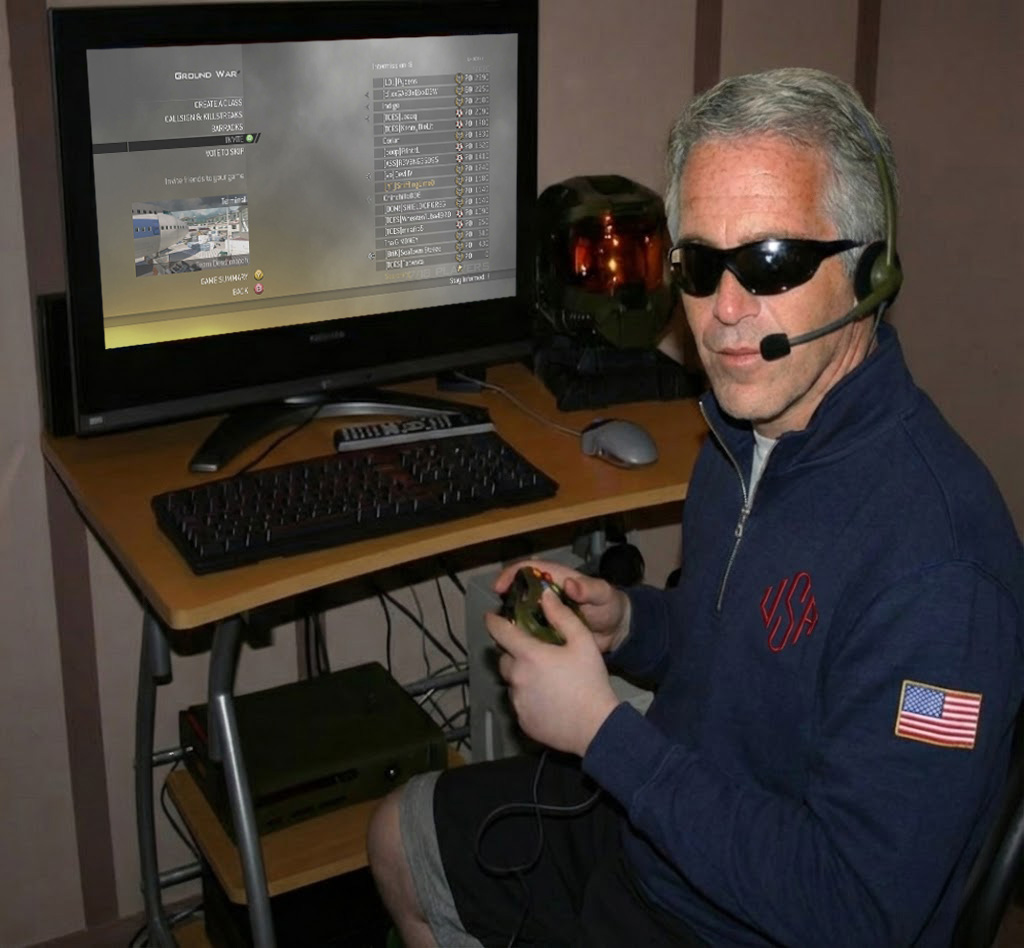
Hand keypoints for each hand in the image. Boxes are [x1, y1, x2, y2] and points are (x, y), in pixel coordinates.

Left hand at [486, 586, 621, 756]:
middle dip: (512, 652)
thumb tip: (546, 596)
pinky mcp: (522, 721)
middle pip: (504, 659)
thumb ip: (562, 616)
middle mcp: (517, 678)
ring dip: (521, 676)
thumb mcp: (583, 642)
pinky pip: (519, 703)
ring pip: (512, 682)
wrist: (596, 727)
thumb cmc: (590, 681)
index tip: (491, 617)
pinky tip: (547, 699)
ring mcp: (517, 702)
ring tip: (544, 678)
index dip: (494, 622)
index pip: (500, 632)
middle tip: (531, 651)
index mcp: (529, 655)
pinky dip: (528, 697)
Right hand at [493, 559, 631, 653]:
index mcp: (558, 578)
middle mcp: (547, 593)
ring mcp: (546, 612)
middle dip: (506, 599)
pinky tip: (515, 643)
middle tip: (497, 615)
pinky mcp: (547, 630)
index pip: (529, 568)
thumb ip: (589, 589)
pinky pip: (530, 629)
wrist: (617, 632)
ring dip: (511, 618)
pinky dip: (521, 634)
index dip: (512, 574)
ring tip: (502, 631)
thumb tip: (570, 583)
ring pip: (521, 611)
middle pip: (519, 589)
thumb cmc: (610, 606)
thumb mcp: (602, 595)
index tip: (499, 588)